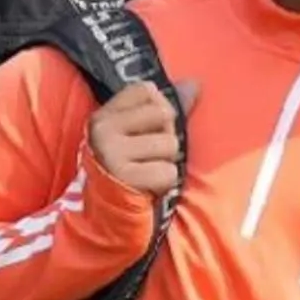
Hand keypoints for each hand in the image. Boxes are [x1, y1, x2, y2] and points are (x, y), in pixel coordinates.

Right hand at [88, 79, 197, 197]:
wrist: (108, 215)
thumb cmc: (129, 170)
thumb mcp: (139, 135)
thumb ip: (165, 107)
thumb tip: (195, 83)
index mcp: (104, 114)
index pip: (146, 89)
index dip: (159, 109)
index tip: (148, 130)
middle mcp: (103, 129)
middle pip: (164, 113)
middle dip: (166, 136)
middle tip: (148, 156)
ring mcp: (111, 153)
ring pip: (169, 143)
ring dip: (166, 162)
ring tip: (147, 172)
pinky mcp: (124, 178)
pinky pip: (168, 172)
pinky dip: (164, 183)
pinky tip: (147, 187)